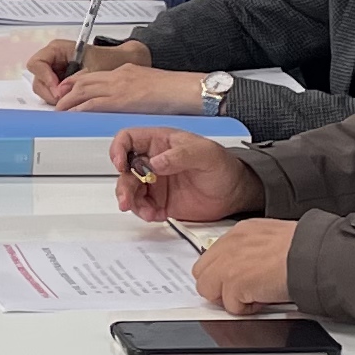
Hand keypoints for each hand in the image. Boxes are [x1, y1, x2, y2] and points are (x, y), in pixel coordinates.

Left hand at [54, 58, 202, 113]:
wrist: (184, 89)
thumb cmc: (174, 90)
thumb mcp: (149, 85)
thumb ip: (134, 90)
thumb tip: (128, 101)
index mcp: (125, 71)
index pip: (94, 75)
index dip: (77, 81)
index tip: (67, 88)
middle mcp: (118, 76)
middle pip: (84, 81)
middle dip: (68, 91)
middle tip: (57, 100)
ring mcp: (118, 87)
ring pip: (84, 91)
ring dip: (69, 101)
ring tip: (60, 111)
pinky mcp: (120, 100)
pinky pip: (93, 104)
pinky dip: (79, 109)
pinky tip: (72, 116)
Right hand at [110, 128, 257, 222]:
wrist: (236, 194)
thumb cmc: (223, 166)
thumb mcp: (205, 154)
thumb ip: (180, 155)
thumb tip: (154, 162)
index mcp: (161, 142)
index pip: (128, 140)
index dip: (119, 150)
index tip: (121, 164)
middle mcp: (153, 162)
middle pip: (125, 170)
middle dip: (123, 185)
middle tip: (127, 198)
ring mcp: (155, 183)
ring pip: (130, 190)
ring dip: (130, 201)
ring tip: (144, 210)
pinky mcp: (160, 202)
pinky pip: (142, 207)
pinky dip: (143, 212)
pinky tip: (154, 214)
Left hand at [190, 219, 296, 312]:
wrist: (312, 256)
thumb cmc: (303, 249)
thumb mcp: (272, 238)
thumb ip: (252, 249)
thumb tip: (247, 265)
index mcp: (241, 232)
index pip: (213, 255)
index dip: (221, 272)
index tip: (233, 279)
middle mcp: (230, 244)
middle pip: (201, 272)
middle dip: (218, 286)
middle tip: (241, 291)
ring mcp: (228, 264)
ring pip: (208, 290)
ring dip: (229, 297)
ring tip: (254, 294)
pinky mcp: (234, 283)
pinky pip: (229, 306)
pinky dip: (246, 308)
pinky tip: (263, 298)